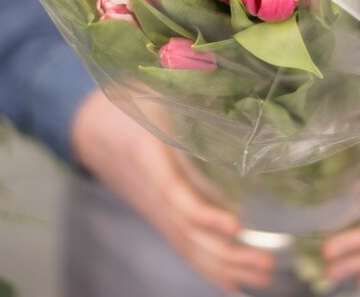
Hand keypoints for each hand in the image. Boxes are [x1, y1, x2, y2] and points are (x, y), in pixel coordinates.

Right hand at [71, 90, 273, 292]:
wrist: (91, 126)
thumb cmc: (130, 101)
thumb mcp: (154, 88)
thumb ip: (189, 89)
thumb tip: (240, 83)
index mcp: (148, 155)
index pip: (175, 193)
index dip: (203, 214)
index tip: (236, 225)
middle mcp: (150, 190)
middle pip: (187, 231)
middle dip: (227, 252)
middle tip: (267, 261)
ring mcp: (153, 208)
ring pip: (186, 245)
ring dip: (223, 265)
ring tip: (262, 274)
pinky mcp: (158, 214)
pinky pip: (181, 245)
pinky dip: (205, 266)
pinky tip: (231, 281)